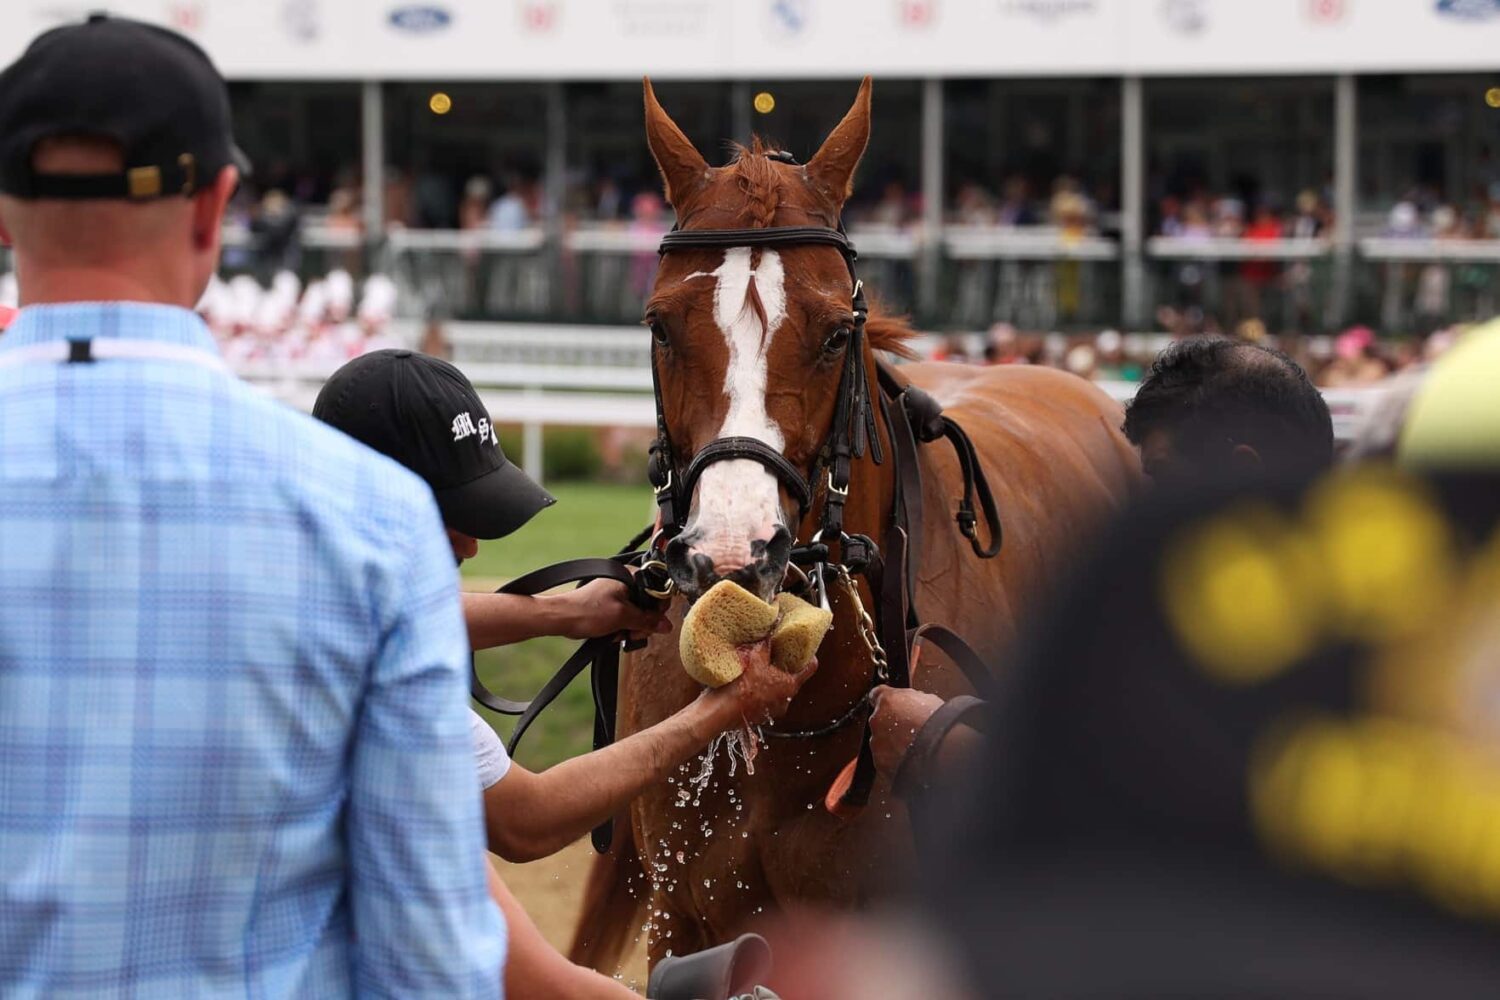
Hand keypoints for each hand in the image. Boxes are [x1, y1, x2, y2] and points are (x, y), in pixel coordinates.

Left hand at [552, 578, 670, 641]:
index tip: (652, 622)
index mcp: (630, 576)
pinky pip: (625, 617)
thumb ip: (647, 621)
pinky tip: (614, 633)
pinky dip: (622, 627)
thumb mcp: (622, 617)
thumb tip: (666, 625)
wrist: (562, 619)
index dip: (658, 609)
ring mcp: (617, 594)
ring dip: (631, 628)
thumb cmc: (586, 611)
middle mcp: (625, 582)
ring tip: (619, 633)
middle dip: (642, 623)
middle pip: (648, 605)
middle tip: (632, 631)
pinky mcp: (610, 605)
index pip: (657, 590)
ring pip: (637, 614)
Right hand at [701, 642, 818, 728]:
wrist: (721, 711)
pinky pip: (764, 700)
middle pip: (792, 678)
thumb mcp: (754, 659)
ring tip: (758, 668)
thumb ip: (765, 645)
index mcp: (790, 685)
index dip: (808, 655)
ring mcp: (773, 710)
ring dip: (770, 679)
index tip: (803, 648)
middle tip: (775, 654)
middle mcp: (785, 700)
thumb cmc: (741, 687)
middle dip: (783, 666)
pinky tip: (747, 683)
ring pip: (777, 690)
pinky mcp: (759, 716)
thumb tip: (770, 632)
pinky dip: (759, 691)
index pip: (810, 667)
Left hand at [868, 685, 944, 776]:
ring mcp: (877, 745)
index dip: (887, 702)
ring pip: (881, 743)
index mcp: (888, 701)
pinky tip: (911, 762)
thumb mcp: (928, 700)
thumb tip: (911, 704)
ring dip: (893, 745)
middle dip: (891, 726)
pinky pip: (885, 762)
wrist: (943, 751)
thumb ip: (911, 700)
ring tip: (914, 749)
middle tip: (911, 732)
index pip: (877, 695)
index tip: (892, 706)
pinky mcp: (881, 765)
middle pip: (879, 722)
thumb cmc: (939, 724)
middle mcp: (877, 721)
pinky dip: (895, 763)